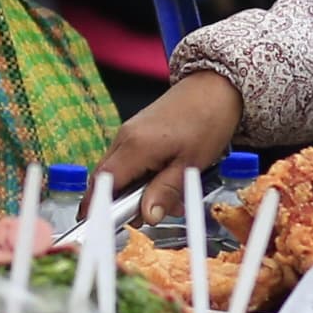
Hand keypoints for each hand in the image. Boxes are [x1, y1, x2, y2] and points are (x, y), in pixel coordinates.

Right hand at [96, 72, 242, 218]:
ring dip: (134, 191)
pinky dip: (140, 176)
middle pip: (106, 179)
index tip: (96, 226)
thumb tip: (147, 216)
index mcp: (135, 146)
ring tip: (167, 199)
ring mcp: (129, 133)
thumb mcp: (190, 164)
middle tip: (146, 217)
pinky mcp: (137, 131)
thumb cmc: (207, 120)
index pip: (104, 183)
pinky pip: (128, 160)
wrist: (216, 86)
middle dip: (120, 203)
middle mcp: (125, 137)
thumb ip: (165, 191)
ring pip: (118, 171)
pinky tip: (165, 181)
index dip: (97, 206)